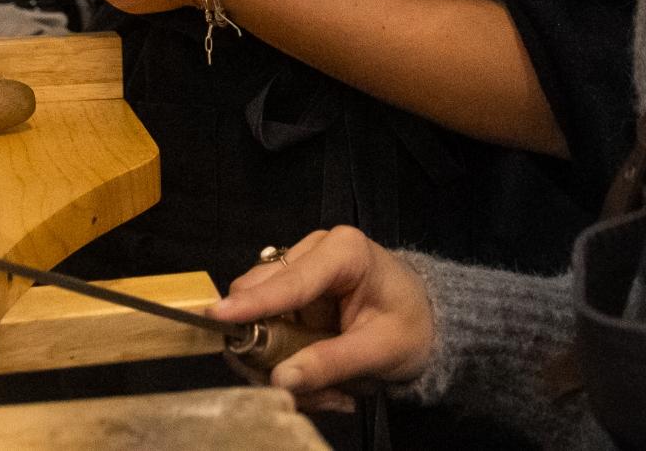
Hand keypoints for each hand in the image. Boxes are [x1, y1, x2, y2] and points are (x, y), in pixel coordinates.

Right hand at [215, 227, 435, 408]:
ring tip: (328, 393)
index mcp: (343, 251)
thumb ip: (330, 363)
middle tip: (305, 391)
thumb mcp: (381, 351)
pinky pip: (269, 330)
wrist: (428, 322)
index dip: (253, 303)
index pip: (290, 280)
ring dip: (281, 362)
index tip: (217, 317)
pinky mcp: (291, 295)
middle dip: (271, 348)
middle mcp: (313, 251)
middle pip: (261, 295)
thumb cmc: (412, 326)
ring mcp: (299, 271)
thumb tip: (280, 380)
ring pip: (260, 317)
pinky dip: (287, 362)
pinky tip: (321, 381)